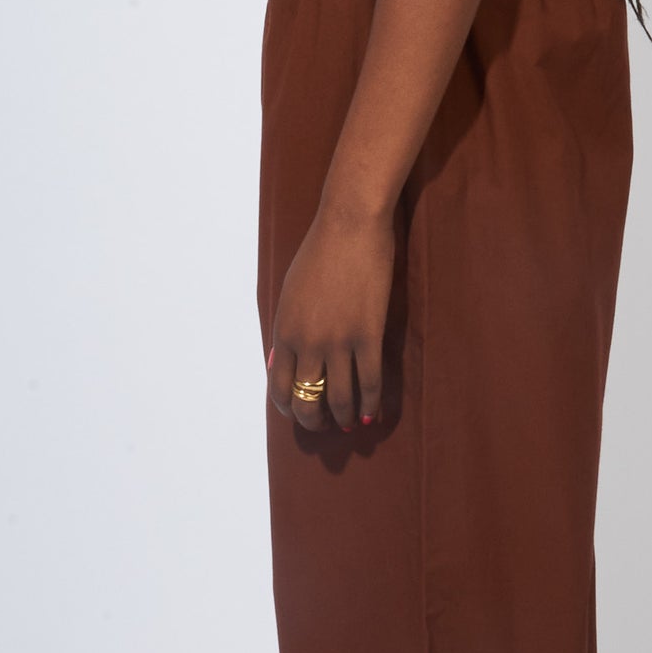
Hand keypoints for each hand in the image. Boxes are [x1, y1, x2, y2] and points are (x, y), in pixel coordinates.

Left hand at [266, 197, 392, 432]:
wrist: (349, 226)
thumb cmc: (319, 253)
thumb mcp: (290, 293)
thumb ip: (287, 330)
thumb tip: (283, 363)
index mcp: (284, 331)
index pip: (278, 386)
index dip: (288, 407)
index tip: (299, 412)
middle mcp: (307, 342)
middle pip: (306, 399)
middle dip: (314, 420)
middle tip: (324, 426)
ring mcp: (338, 341)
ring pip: (339, 398)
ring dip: (344, 417)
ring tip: (351, 424)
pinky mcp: (368, 335)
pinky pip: (370, 382)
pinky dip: (371, 403)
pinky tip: (373, 413)